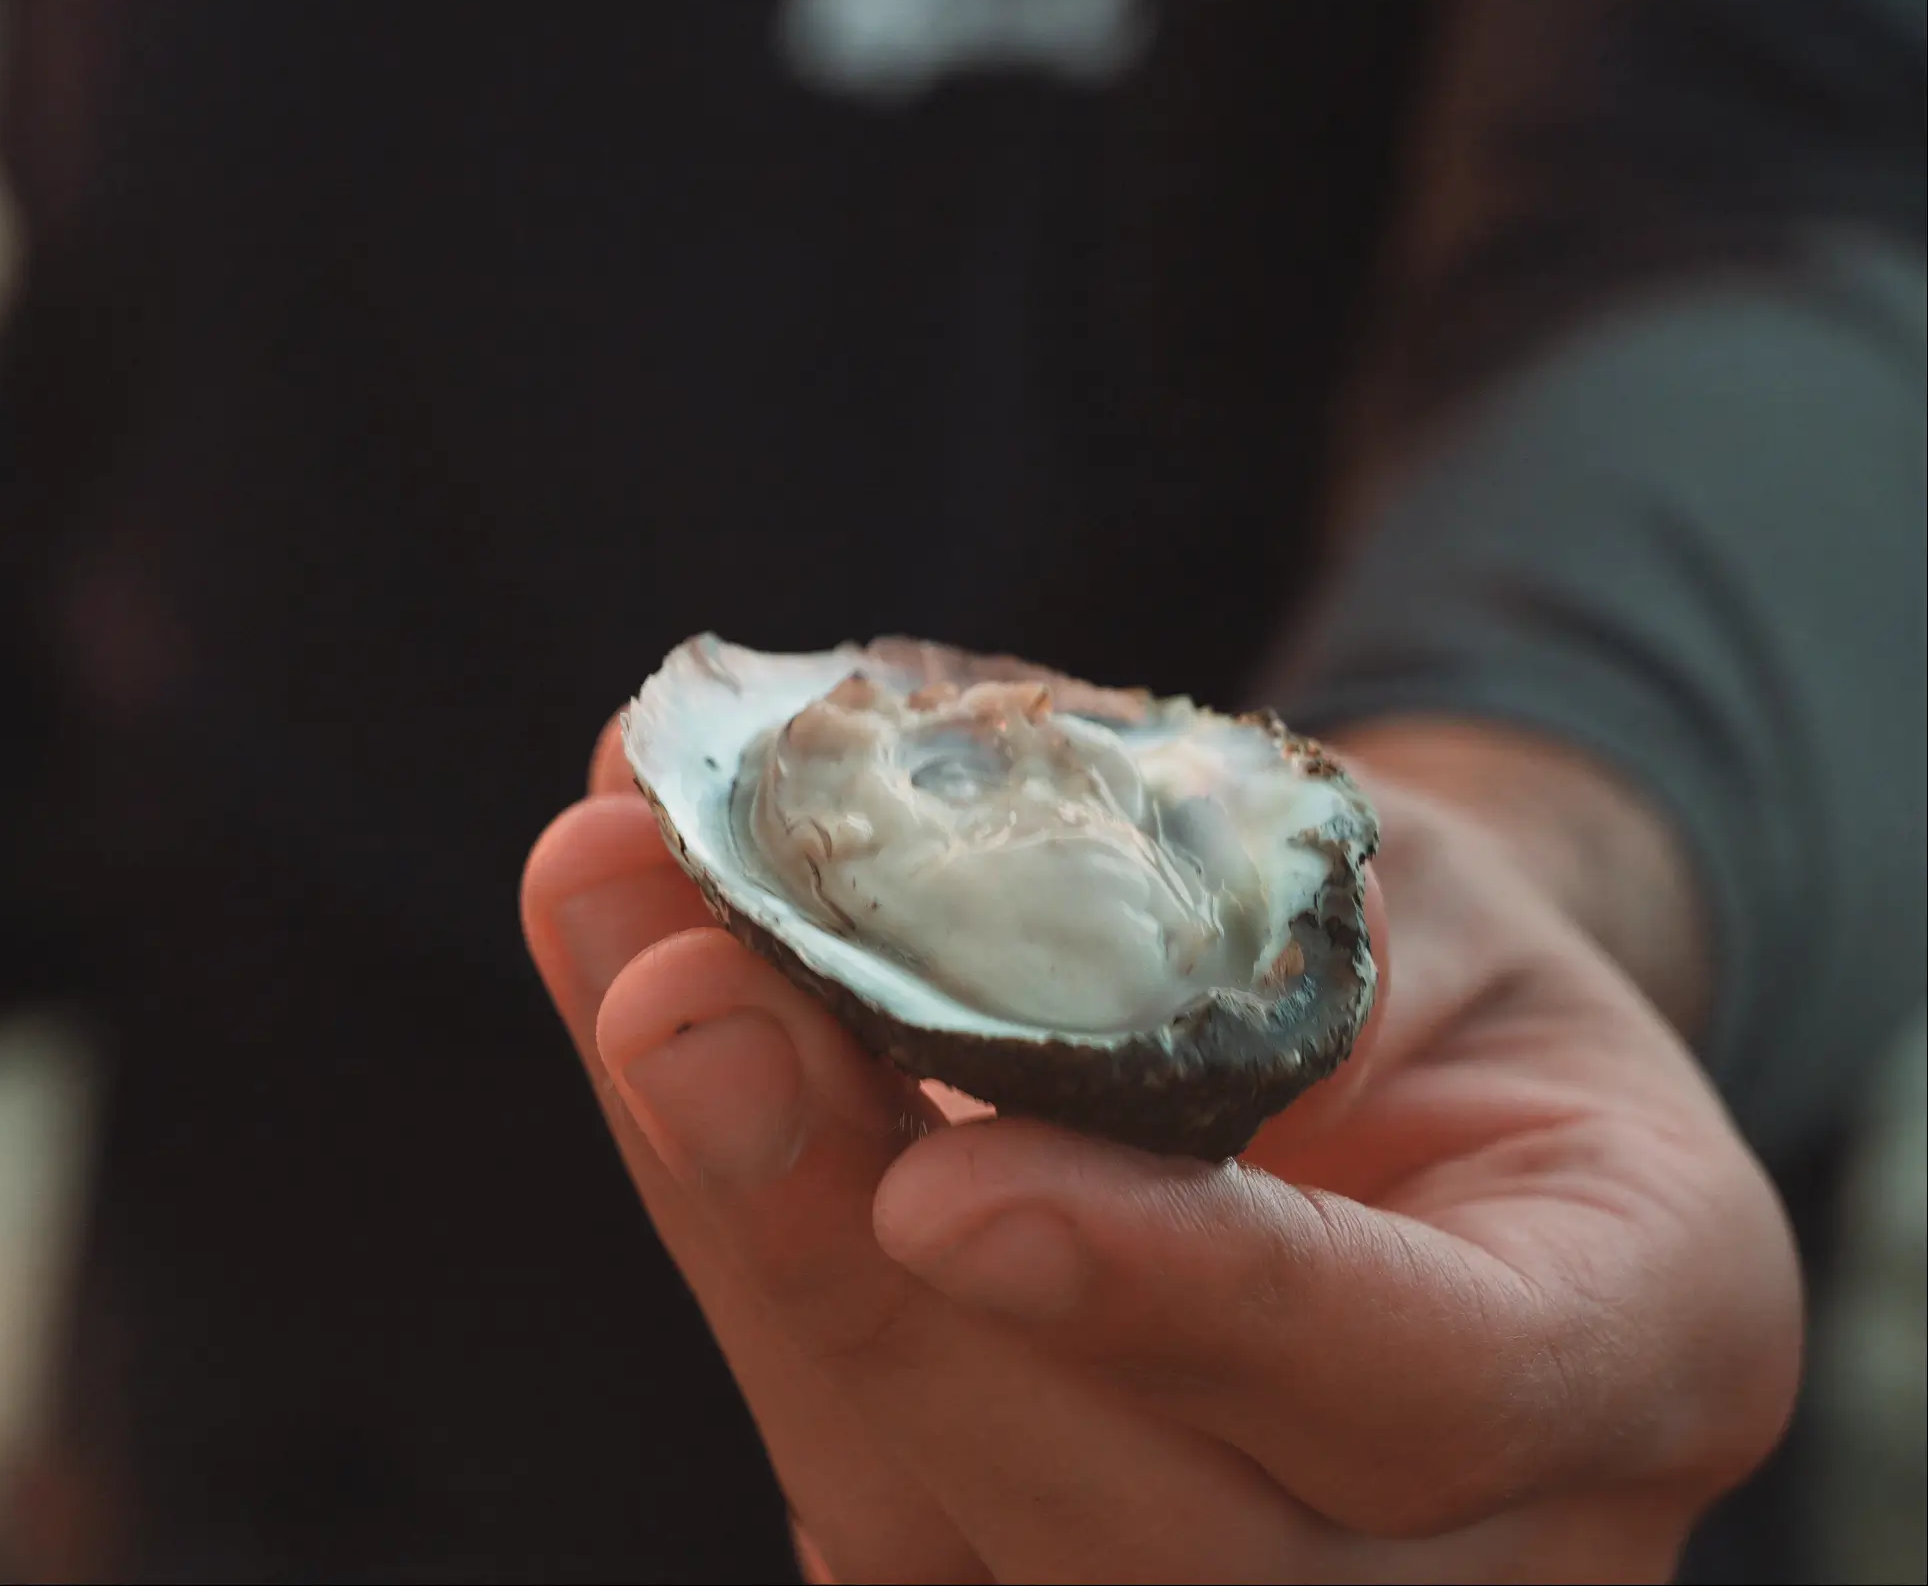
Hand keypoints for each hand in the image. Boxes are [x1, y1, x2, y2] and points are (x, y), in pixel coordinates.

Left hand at [521, 718, 1801, 1581]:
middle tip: (678, 1007)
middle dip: (858, 1273)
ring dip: (751, 1247)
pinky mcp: (1037, 1576)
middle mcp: (1472, 1551)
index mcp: (1635, 1340)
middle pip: (1136, 1522)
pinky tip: (665, 1069)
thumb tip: (791, 766)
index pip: (1423, 1385)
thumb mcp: (1379, 864)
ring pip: (942, 1525)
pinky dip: (746, 1268)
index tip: (938, 1182)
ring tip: (634, 981)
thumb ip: (1144, 861)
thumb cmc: (1414, 957)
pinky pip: (864, 1485)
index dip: (1176, 1293)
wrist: (1415, 1091)